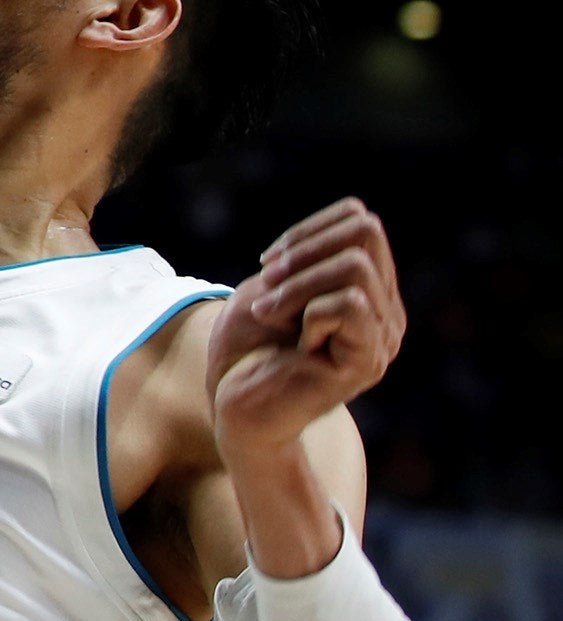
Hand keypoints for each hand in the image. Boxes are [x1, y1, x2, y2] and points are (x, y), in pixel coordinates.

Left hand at [208, 196, 406, 462]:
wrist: (235, 405)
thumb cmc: (247, 347)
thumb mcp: (275, 284)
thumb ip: (317, 254)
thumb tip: (360, 215)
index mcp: (366, 291)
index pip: (360, 221)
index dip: (308, 230)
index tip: (270, 264)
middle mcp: (385, 312)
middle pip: (364, 233)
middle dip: (303, 250)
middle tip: (266, 284)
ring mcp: (383, 337)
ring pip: (354, 267)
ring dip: (297, 284)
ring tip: (270, 314)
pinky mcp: (369, 361)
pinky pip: (348, 304)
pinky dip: (307, 312)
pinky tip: (295, 345)